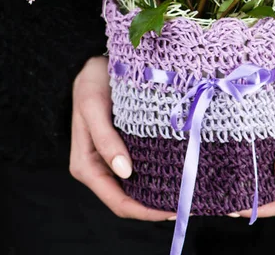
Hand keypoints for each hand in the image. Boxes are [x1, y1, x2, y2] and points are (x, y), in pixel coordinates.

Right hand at [70, 56, 174, 220]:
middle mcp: (99, 167)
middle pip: (128, 199)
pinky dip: (158, 172)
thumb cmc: (90, 82)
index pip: (117, 201)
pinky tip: (178, 170)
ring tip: (188, 190)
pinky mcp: (124, 146)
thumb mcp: (93, 106)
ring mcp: (112, 159)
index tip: (172, 210)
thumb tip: (125, 173)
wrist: (93, 63)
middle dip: (155, 206)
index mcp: (86, 165)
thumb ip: (105, 139)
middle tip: (188, 203)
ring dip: (159, 191)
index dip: (144, 211)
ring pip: (137, 186)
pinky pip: (141, 168)